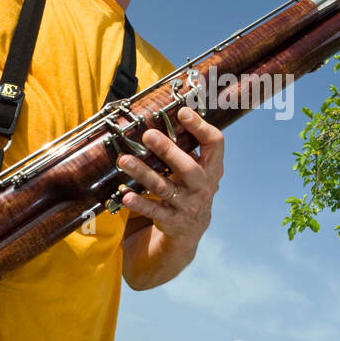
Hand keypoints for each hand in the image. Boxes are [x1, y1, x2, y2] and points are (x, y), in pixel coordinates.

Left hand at [116, 106, 222, 242]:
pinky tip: (126, 194)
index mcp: (212, 168)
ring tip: (125, 160)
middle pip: (188, 168)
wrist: (191, 228)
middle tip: (148, 135)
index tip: (182, 112)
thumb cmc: (190, 187)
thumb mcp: (197, 168)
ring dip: (144, 173)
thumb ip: (188, 147)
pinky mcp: (171, 219)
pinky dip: (139, 202)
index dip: (200, 127)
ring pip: (164, 188)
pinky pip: (153, 210)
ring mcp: (187, 204)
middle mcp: (203, 186)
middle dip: (168, 151)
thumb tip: (168, 114)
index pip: (214, 144)